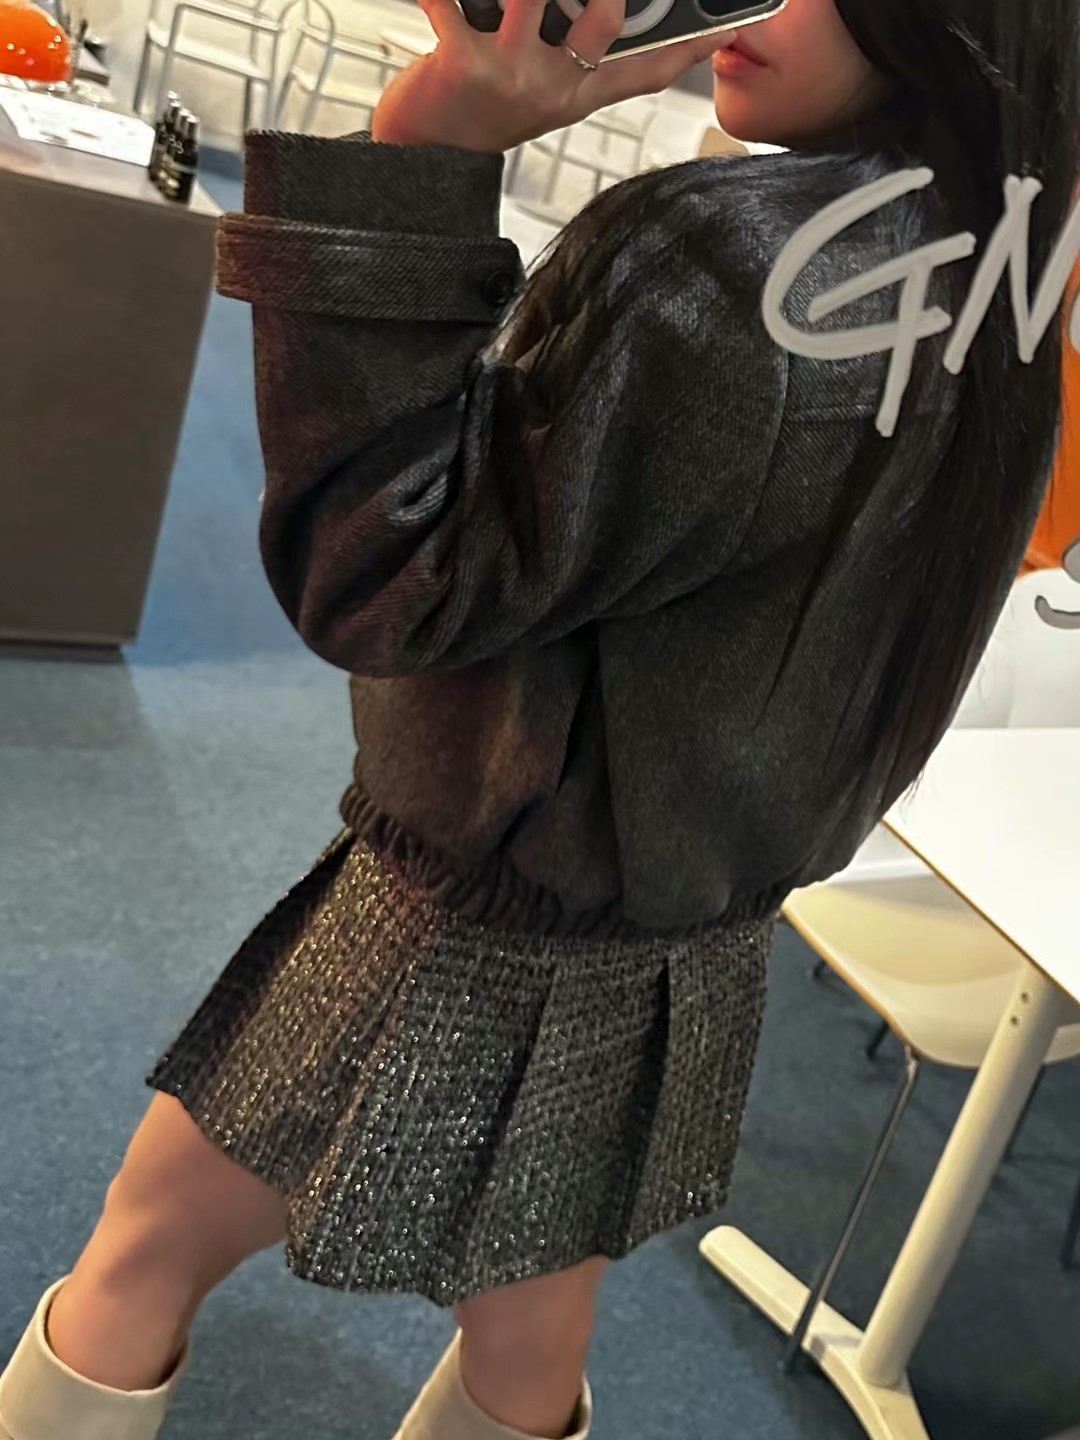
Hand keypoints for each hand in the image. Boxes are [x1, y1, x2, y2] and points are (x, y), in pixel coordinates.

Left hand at [371, 0, 736, 152]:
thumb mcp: (541, 97)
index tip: (727, 28)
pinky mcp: (460, 61)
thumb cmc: (478, 118)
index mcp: (576, 96)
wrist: (425, 160)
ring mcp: (509, 73)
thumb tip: (607, 17)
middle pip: (605, 16)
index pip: (645, 72)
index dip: (689, 49)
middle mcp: (551, 86)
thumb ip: (578, 59)